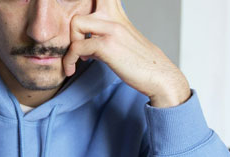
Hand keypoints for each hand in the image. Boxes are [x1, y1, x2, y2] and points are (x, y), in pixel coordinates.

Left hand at [63, 0, 190, 107]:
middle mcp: (114, 15)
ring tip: (76, 58)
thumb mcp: (122, 40)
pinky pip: (77, 47)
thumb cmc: (140, 62)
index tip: (82, 14)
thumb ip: (103, 35)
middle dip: (74, 22)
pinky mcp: (107, 45)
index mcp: (117, 13)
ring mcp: (111, 29)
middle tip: (75, 40)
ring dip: (70, 43)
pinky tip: (72, 69)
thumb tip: (85, 44)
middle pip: (83, 2)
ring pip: (75, 23)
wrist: (159, 76)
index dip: (89, 1)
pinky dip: (69, 60)